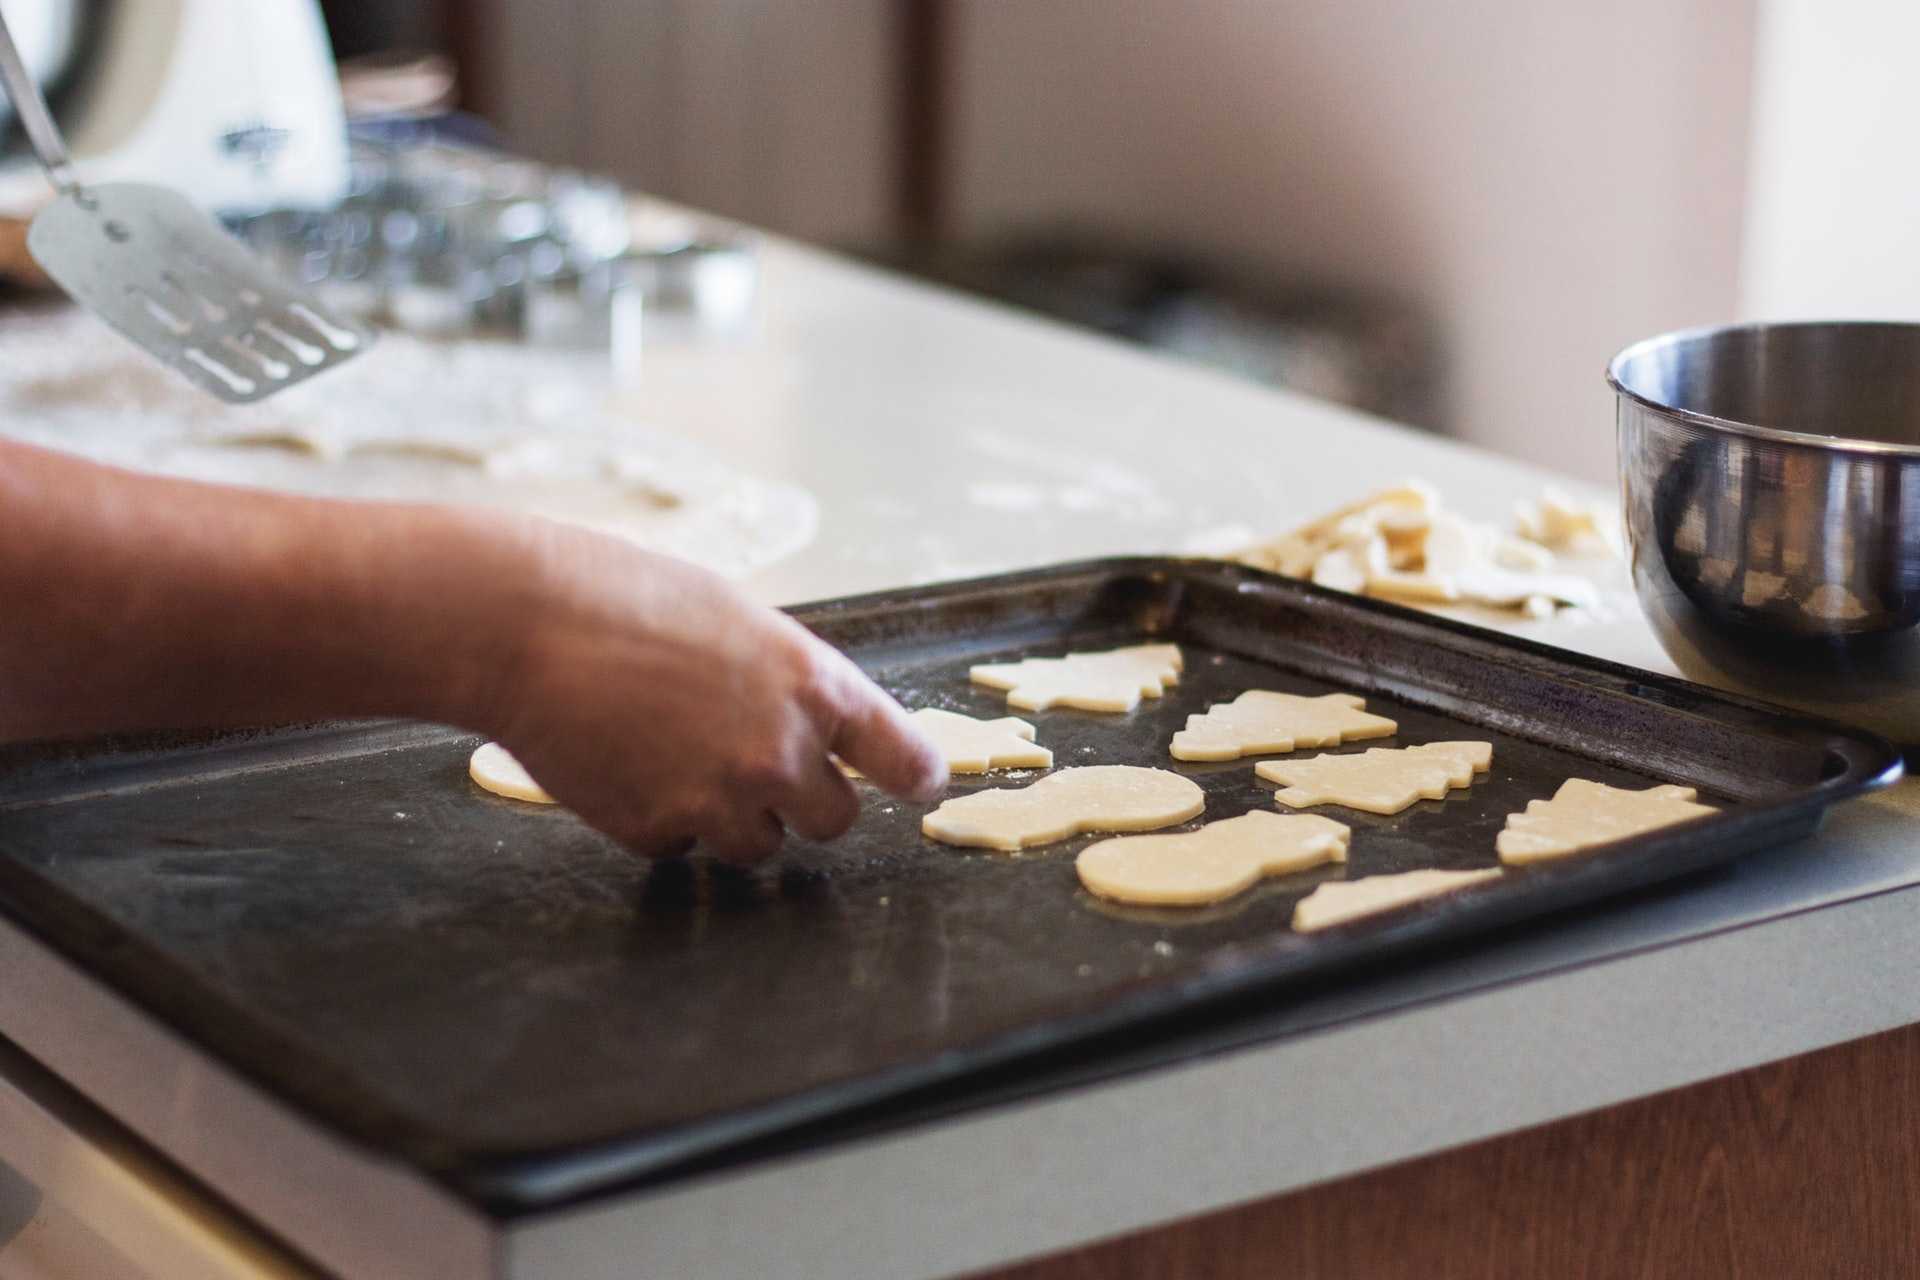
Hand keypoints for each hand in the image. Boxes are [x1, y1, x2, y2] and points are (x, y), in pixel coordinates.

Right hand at [470, 521, 946, 861]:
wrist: (524, 623)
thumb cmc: (625, 595)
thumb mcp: (736, 618)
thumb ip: (785, 679)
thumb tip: (808, 722)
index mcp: (816, 686)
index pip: (904, 757)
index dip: (916, 774)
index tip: (921, 782)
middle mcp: (783, 753)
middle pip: (834, 821)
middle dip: (802, 800)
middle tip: (752, 763)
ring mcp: (721, 800)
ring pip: (758, 845)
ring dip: (730, 816)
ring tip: (672, 752)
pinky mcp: (658, 831)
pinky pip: (681, 846)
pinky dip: (661, 819)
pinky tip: (625, 763)